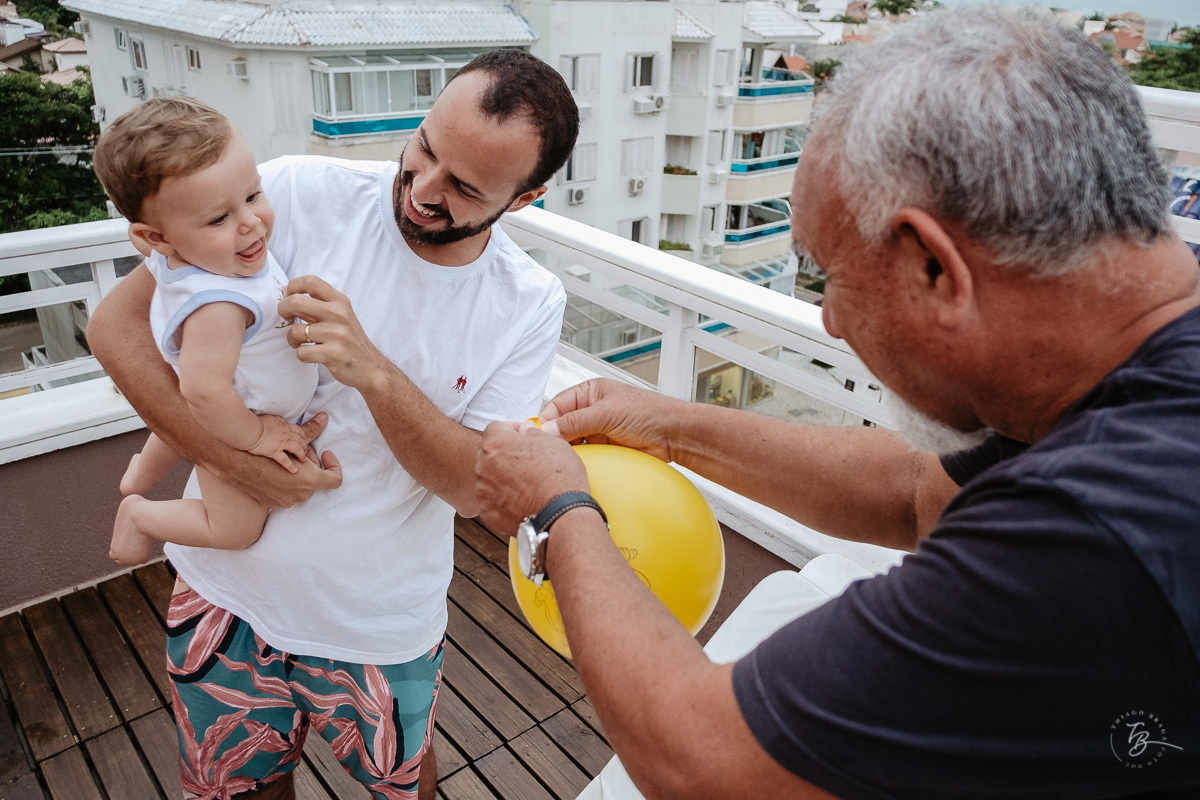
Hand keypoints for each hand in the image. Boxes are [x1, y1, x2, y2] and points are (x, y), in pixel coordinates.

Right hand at [220, 412, 343, 507]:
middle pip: (314, 480)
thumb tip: (325, 417)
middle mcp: (301, 494)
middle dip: (310, 466)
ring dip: (298, 474)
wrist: (237, 463)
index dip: (334, 466)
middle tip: (299, 452)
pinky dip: (283, 482)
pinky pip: (284, 493)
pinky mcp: (272, 503)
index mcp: (311, 481)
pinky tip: (276, 471)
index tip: (326, 454)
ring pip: (299, 487)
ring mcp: (286, 501)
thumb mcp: (292, 438)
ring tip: (286, 459)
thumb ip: (311, 430)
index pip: (335, 480)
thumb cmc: (265, 450)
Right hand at [248, 414, 309, 471]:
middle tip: (306, 451)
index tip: (304, 439)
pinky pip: (285, 460)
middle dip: (304, 446)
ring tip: (303, 460)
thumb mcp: (270, 417)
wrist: (249, 428)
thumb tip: (279, 422)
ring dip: (301, 455)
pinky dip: (290, 466)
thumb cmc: (256, 422)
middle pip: (300, 440)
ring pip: (296, 449)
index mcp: (284, 425)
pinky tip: (294, 470)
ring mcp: (281, 443)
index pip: (298, 430)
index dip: (303, 435)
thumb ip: (277, 420)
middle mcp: (285, 434)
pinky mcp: (274, 451)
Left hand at [279, 275, 390, 391]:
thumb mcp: (342, 316)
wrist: (370, 367)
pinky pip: (302, 352)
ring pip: (295, 331)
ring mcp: (336, 334)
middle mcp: (339, 314)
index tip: (287, 295)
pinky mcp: (332, 353)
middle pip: (296, 301)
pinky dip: (302, 355)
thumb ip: (320, 305)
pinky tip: (311, 354)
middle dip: (283, 309)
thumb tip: (289, 295)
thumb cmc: (350, 341)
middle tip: (285, 317)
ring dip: (292, 339)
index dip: (293, 286)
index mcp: (340, 302)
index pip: (311, 281)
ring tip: (301, 342)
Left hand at [475, 420, 589, 534]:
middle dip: (506, 454)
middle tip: (528, 461)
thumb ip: (533, 433)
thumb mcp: (553, 442)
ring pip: (490, 478)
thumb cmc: (559, 476)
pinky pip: (493, 500)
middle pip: (490, 454)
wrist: (560, 514)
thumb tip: (526, 431)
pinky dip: (504, 499)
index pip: (496, 428)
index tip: (523, 435)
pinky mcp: (487, 512)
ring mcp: (483, 491)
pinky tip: (523, 500)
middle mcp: (483, 466)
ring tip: (527, 484)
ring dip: (504, 477)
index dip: (511, 430)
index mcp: (495, 443)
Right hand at [539, 379, 677, 462]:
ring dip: (568, 450)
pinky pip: (586, 455)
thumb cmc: (649, 413)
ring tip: (562, 459)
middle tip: (548, 450)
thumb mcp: (606, 413)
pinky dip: (580, 460)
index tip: (539, 435)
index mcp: (590, 393)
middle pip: (562, 424)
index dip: (546, 419)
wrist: (674, 435)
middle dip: (555, 437)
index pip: (557, 404)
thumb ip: (575, 421)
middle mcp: (592, 410)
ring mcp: (598, 430)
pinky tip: (577, 466)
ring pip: (572, 442)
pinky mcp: (605, 448)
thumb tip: (548, 429)